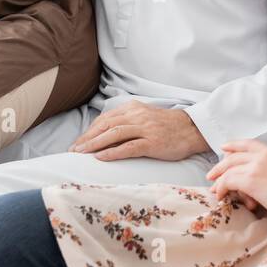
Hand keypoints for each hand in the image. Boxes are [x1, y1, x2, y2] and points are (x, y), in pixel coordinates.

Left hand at [69, 102, 210, 162]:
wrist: (192, 130)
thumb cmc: (167, 126)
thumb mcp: (145, 117)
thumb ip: (127, 120)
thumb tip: (105, 132)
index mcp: (133, 108)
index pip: (105, 119)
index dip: (89, 131)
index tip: (78, 143)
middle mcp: (137, 116)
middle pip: (106, 126)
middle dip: (87, 138)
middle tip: (74, 151)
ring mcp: (145, 129)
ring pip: (114, 134)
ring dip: (95, 144)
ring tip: (82, 154)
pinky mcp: (153, 142)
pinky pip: (129, 147)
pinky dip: (112, 152)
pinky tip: (100, 158)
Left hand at [207, 139, 266, 224]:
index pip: (249, 144)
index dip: (234, 144)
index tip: (224, 147)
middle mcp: (264, 155)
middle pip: (235, 156)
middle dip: (220, 165)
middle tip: (211, 174)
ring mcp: (256, 166)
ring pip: (229, 168)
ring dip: (219, 180)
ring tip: (214, 189)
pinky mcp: (250, 179)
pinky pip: (228, 181)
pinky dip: (221, 188)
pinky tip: (221, 195)